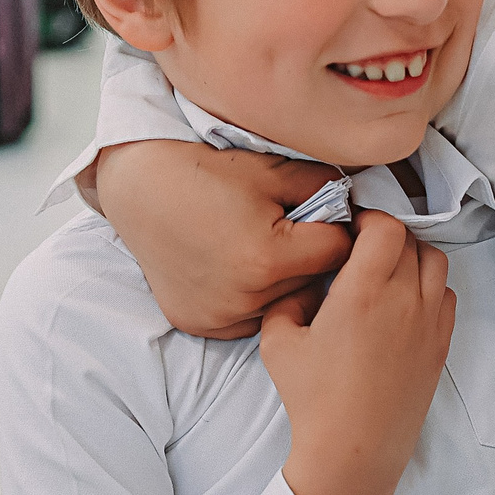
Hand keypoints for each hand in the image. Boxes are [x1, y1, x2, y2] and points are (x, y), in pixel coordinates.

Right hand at [95, 141, 354, 339]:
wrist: (137, 187)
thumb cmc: (203, 172)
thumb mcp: (273, 170)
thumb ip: (326, 186)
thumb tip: (356, 204)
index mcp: (267, 259)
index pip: (339, 251)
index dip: (338, 228)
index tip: (326, 215)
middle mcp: (244, 298)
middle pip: (312, 282)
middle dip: (311, 256)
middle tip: (288, 228)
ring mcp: (219, 317)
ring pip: (282, 304)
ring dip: (284, 281)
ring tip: (261, 247)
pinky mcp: (200, 324)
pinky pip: (248, 318)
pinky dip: (251, 298)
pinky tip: (236, 269)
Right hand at [261, 211, 455, 494]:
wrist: (353, 450)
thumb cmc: (314, 399)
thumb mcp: (277, 342)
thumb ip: (289, 299)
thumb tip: (310, 281)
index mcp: (364, 291)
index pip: (386, 227)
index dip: (368, 220)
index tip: (350, 231)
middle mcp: (405, 300)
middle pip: (412, 240)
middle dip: (387, 237)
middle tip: (363, 250)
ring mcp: (429, 323)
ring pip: (436, 262)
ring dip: (412, 257)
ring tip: (386, 272)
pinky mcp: (441, 346)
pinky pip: (446, 296)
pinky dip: (430, 287)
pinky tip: (404, 302)